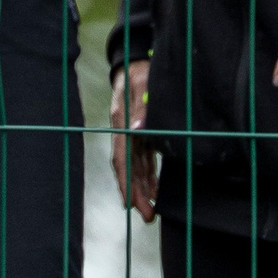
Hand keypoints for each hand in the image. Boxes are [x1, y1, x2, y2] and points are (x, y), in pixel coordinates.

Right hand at [111, 58, 156, 221]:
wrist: (136, 60)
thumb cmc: (141, 70)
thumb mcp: (143, 83)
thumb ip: (143, 106)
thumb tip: (140, 130)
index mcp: (121, 124)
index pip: (121, 160)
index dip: (126, 183)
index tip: (131, 203)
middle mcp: (125, 133)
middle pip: (128, 170)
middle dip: (137, 194)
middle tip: (147, 217)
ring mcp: (132, 135)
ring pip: (136, 168)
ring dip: (143, 190)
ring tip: (152, 211)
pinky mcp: (141, 134)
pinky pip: (144, 160)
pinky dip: (149, 176)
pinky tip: (156, 191)